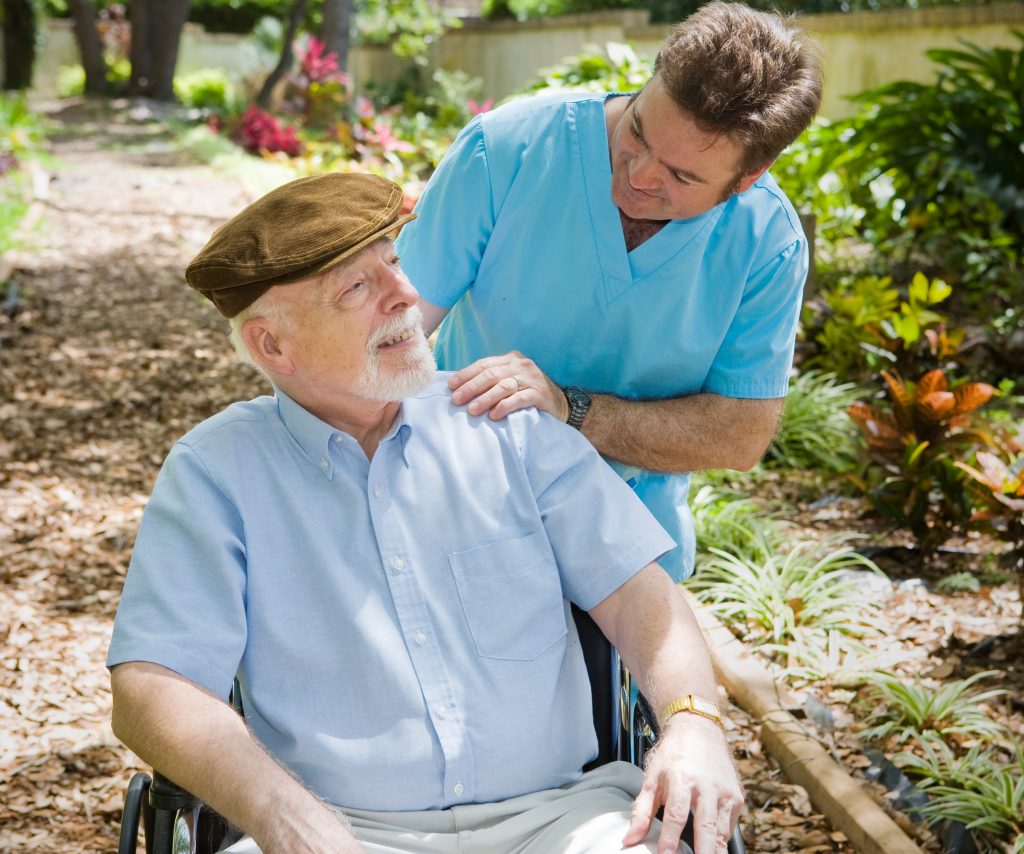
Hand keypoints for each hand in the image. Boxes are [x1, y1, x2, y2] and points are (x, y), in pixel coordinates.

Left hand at [448, 351, 568, 421]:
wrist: (561, 403)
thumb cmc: (528, 393)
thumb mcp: (510, 380)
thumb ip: (492, 380)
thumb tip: (460, 388)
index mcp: (511, 359)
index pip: (484, 364)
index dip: (466, 374)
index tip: (450, 386)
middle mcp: (521, 365)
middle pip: (491, 374)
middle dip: (471, 387)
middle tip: (457, 399)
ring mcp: (532, 378)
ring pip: (503, 386)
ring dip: (485, 398)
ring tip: (472, 410)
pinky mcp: (540, 394)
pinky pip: (519, 399)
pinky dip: (505, 406)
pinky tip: (494, 414)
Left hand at [623, 714, 742, 853]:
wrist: (699, 729)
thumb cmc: (672, 755)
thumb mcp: (652, 778)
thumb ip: (641, 811)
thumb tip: (629, 840)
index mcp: (682, 778)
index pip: (677, 815)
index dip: (671, 840)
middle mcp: (707, 786)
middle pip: (707, 828)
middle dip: (703, 852)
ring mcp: (725, 793)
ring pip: (722, 833)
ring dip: (714, 851)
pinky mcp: (736, 798)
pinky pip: (729, 827)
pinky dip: (721, 841)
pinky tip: (712, 849)